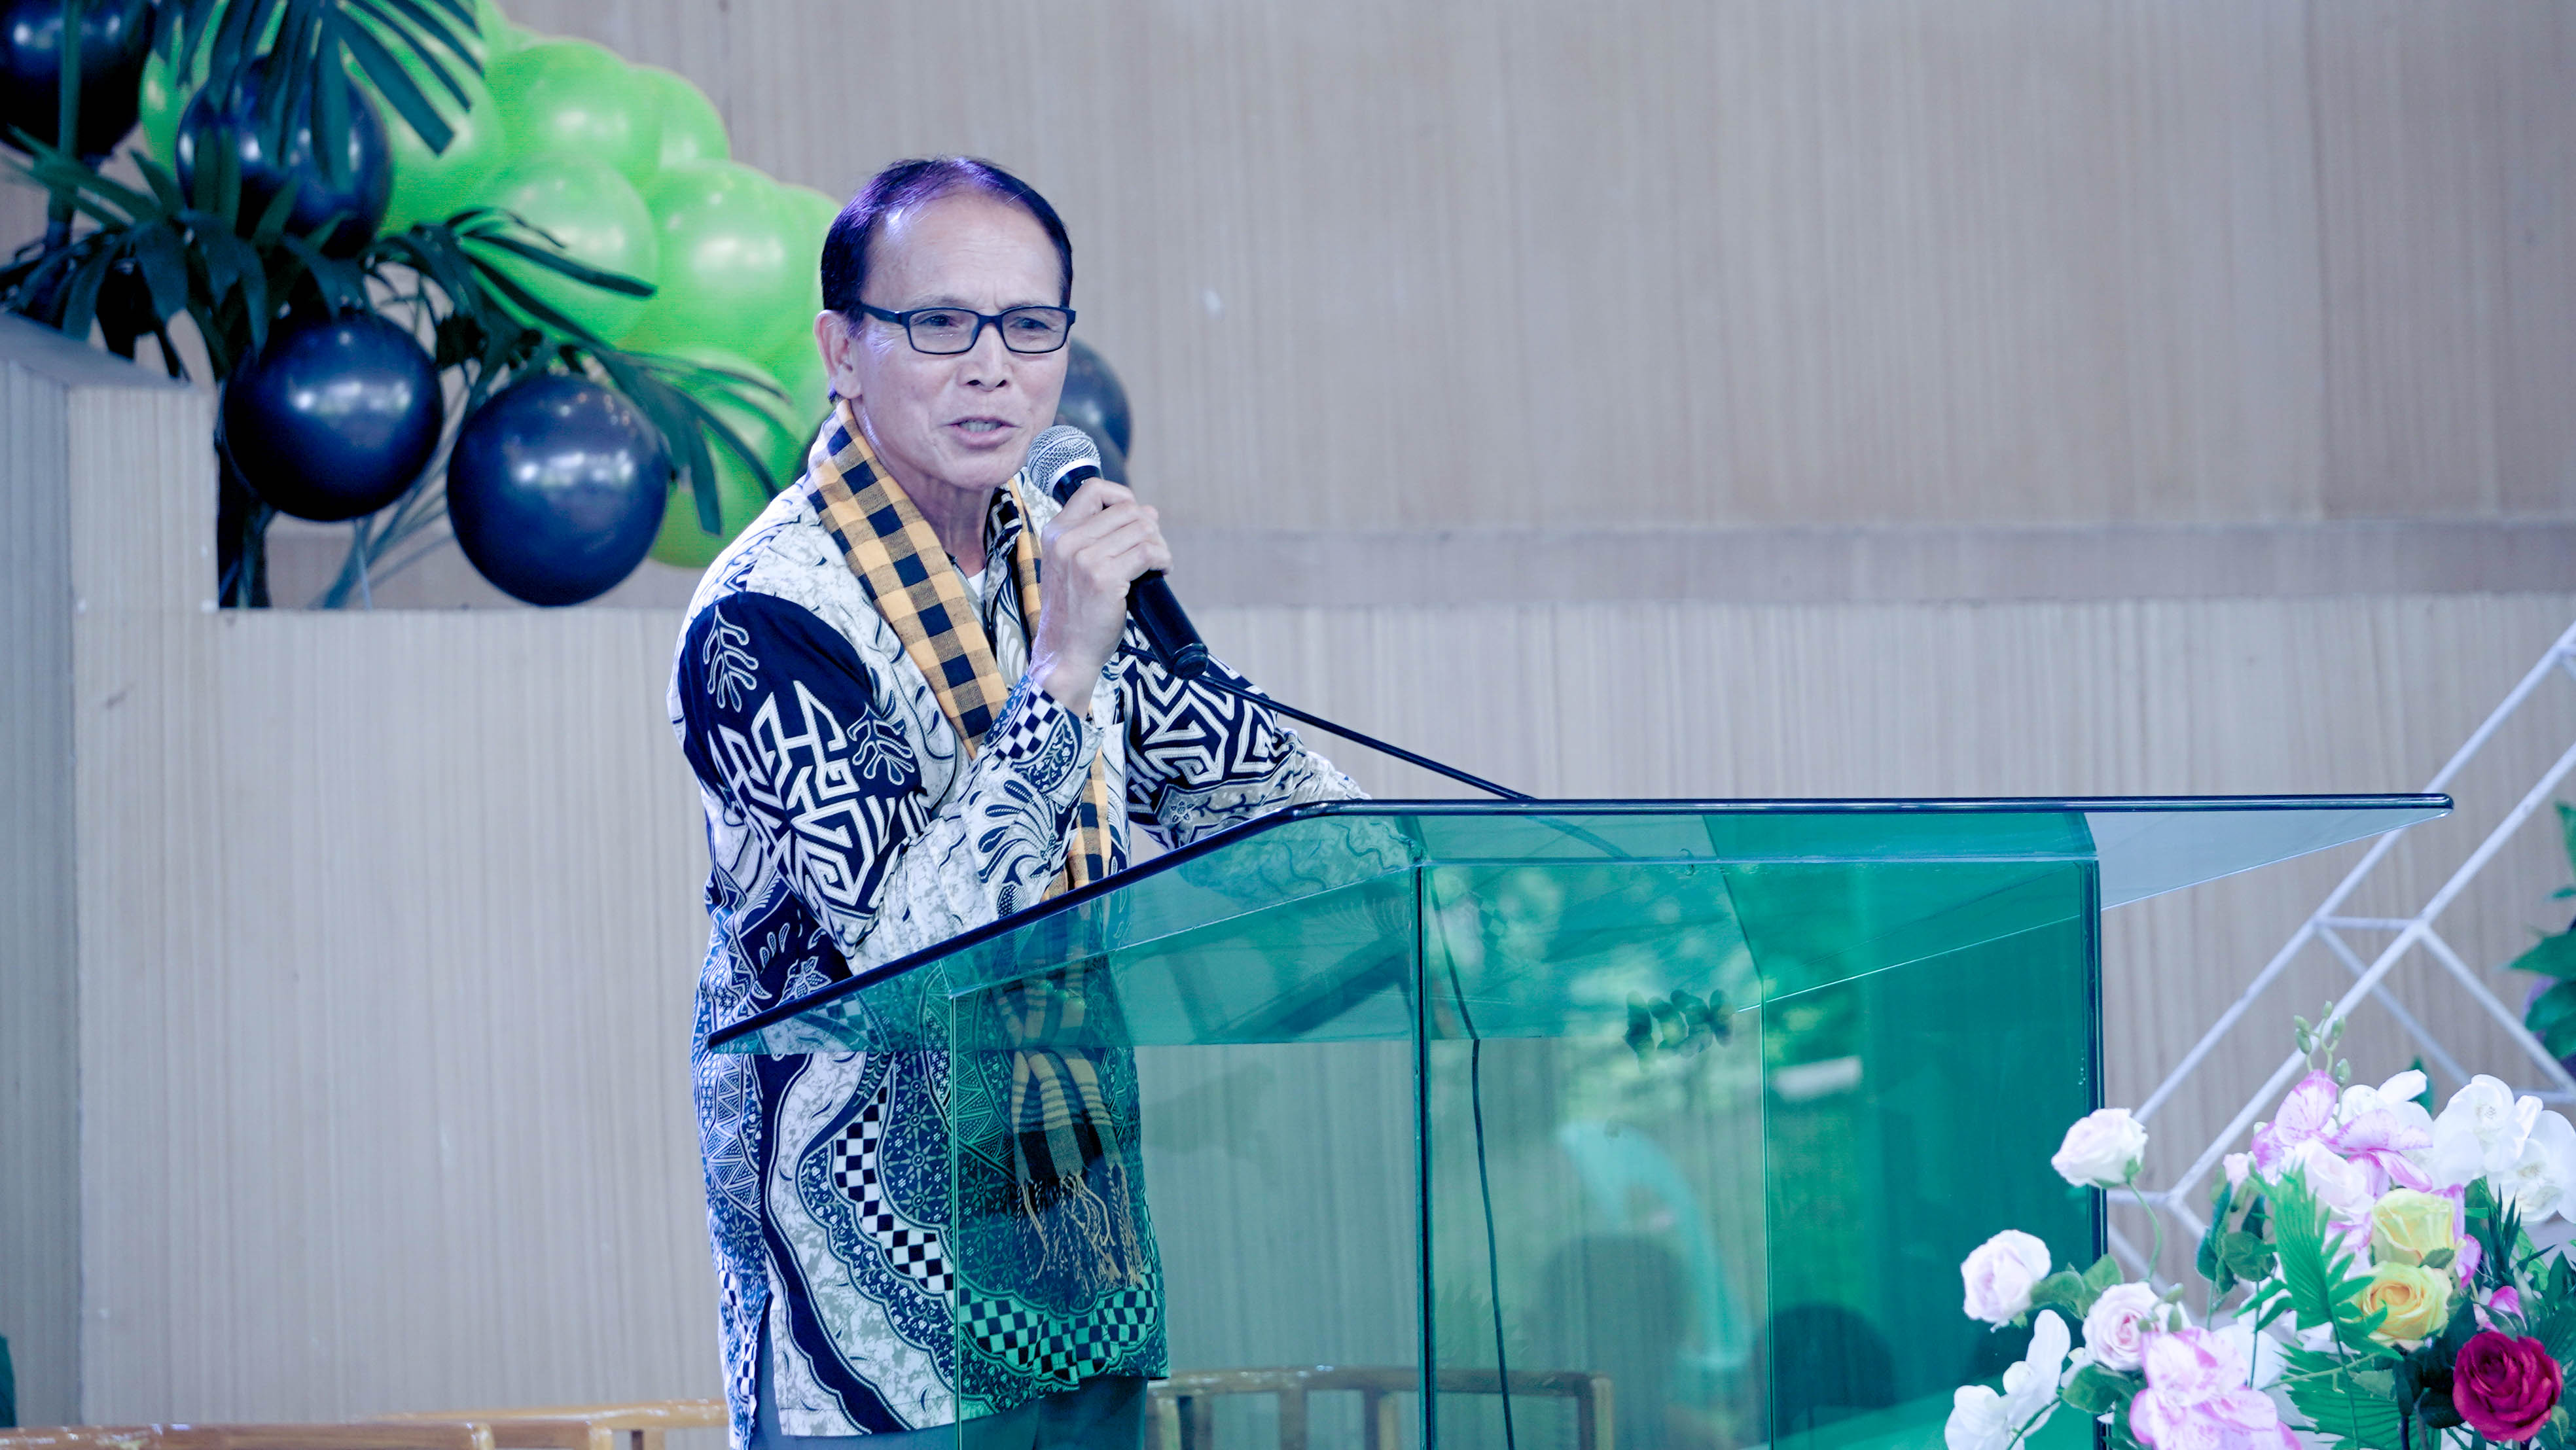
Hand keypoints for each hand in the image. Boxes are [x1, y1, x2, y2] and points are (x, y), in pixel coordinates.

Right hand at [1029, 477, 1170, 713]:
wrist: (1065, 654)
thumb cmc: (1074, 613)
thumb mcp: (1071, 566)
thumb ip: (1098, 538)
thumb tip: (1148, 512)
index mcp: (1055, 532)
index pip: (1094, 489)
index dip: (1122, 497)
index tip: (1134, 519)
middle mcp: (1067, 541)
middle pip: (1128, 509)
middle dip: (1149, 527)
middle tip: (1152, 552)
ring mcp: (1085, 559)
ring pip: (1143, 529)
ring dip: (1159, 545)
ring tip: (1157, 564)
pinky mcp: (1105, 579)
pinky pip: (1149, 553)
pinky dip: (1163, 559)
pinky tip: (1161, 572)